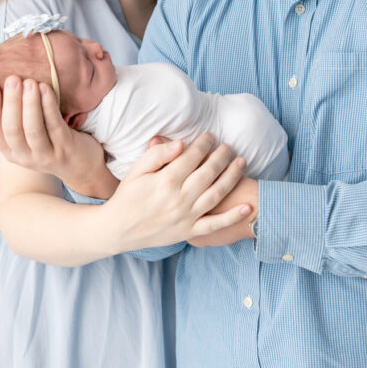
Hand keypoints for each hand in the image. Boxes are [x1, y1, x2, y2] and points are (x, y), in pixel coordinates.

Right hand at [0, 76, 117, 197]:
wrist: (80, 165)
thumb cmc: (48, 143)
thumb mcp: (23, 139)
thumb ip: (4, 127)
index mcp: (11, 153)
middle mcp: (25, 157)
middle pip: (12, 130)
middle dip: (10, 103)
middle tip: (12, 78)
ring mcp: (46, 155)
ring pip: (33, 129)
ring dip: (29, 104)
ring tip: (29, 81)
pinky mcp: (65, 149)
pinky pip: (55, 125)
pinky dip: (49, 106)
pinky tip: (46, 89)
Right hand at [103, 133, 252, 252]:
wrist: (118, 230)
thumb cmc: (127, 196)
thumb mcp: (136, 170)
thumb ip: (158, 155)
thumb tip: (181, 143)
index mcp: (165, 181)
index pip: (192, 157)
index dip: (204, 144)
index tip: (211, 135)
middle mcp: (179, 198)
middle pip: (208, 172)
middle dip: (222, 156)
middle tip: (229, 146)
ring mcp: (186, 217)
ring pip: (216, 194)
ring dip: (232, 177)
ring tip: (242, 163)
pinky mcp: (188, 232)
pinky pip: (214, 225)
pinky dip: (232, 217)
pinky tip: (248, 208)